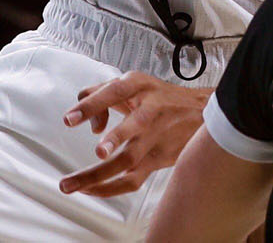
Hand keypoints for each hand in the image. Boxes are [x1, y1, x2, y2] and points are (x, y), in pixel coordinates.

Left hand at [60, 71, 209, 197]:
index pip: (115, 92)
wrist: (201, 113)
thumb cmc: (160, 97)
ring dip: (102, 174)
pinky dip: (111, 188)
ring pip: (131, 159)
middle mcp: (150, 110)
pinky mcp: (157, 159)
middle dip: (114, 139)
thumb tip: (89, 120)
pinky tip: (92, 190)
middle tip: (98, 151)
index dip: (93, 105)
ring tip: (77, 185)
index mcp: (139, 86)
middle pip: (133, 126)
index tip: (70, 118)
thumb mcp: (132, 83)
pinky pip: (132, 179)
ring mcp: (155, 137)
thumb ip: (100, 92)